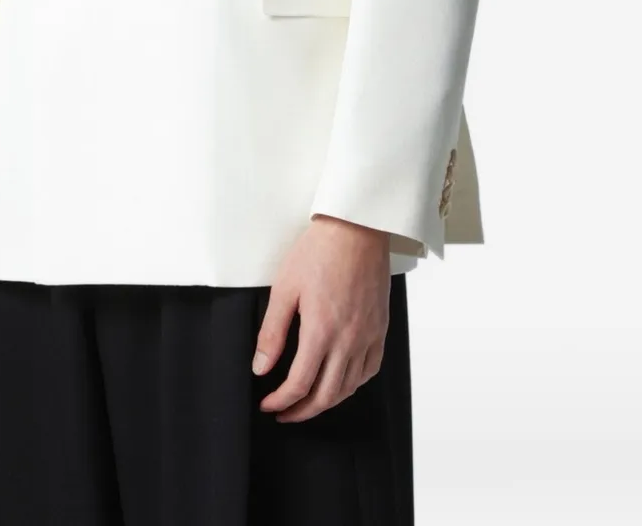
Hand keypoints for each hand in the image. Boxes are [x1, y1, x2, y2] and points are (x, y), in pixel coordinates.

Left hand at [253, 215, 390, 422]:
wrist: (356, 228)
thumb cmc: (318, 251)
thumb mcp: (284, 288)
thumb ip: (272, 332)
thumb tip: (261, 366)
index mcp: (321, 330)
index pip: (299, 384)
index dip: (280, 401)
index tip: (267, 404)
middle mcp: (348, 339)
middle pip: (326, 395)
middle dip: (301, 411)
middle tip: (283, 413)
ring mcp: (368, 335)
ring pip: (349, 387)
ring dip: (326, 402)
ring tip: (307, 402)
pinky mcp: (381, 328)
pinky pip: (370, 369)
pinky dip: (353, 384)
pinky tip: (340, 382)